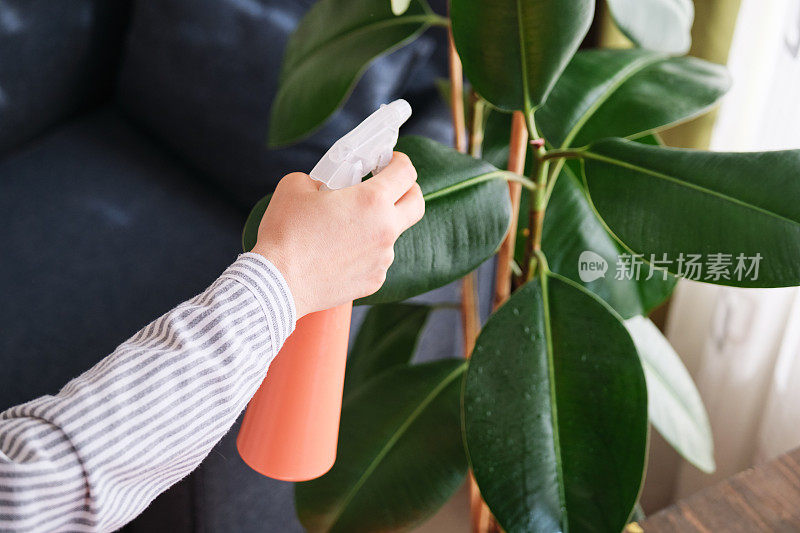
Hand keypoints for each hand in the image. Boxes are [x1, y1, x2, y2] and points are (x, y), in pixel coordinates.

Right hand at [252, 152, 423, 317]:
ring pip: (392, 234)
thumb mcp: (296, 186)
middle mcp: (386, 230)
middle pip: (417, 204)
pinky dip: (365, 252)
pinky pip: (377, 259)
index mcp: (372, 200)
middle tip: (390, 187)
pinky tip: (340, 253)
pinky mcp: (374, 281)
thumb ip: (319, 179)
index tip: (389, 161)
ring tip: (346, 228)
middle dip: (409, 190)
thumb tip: (324, 187)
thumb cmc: (285, 234)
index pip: (406, 172)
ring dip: (378, 225)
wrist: (279, 283)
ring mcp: (383, 259)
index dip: (400, 161)